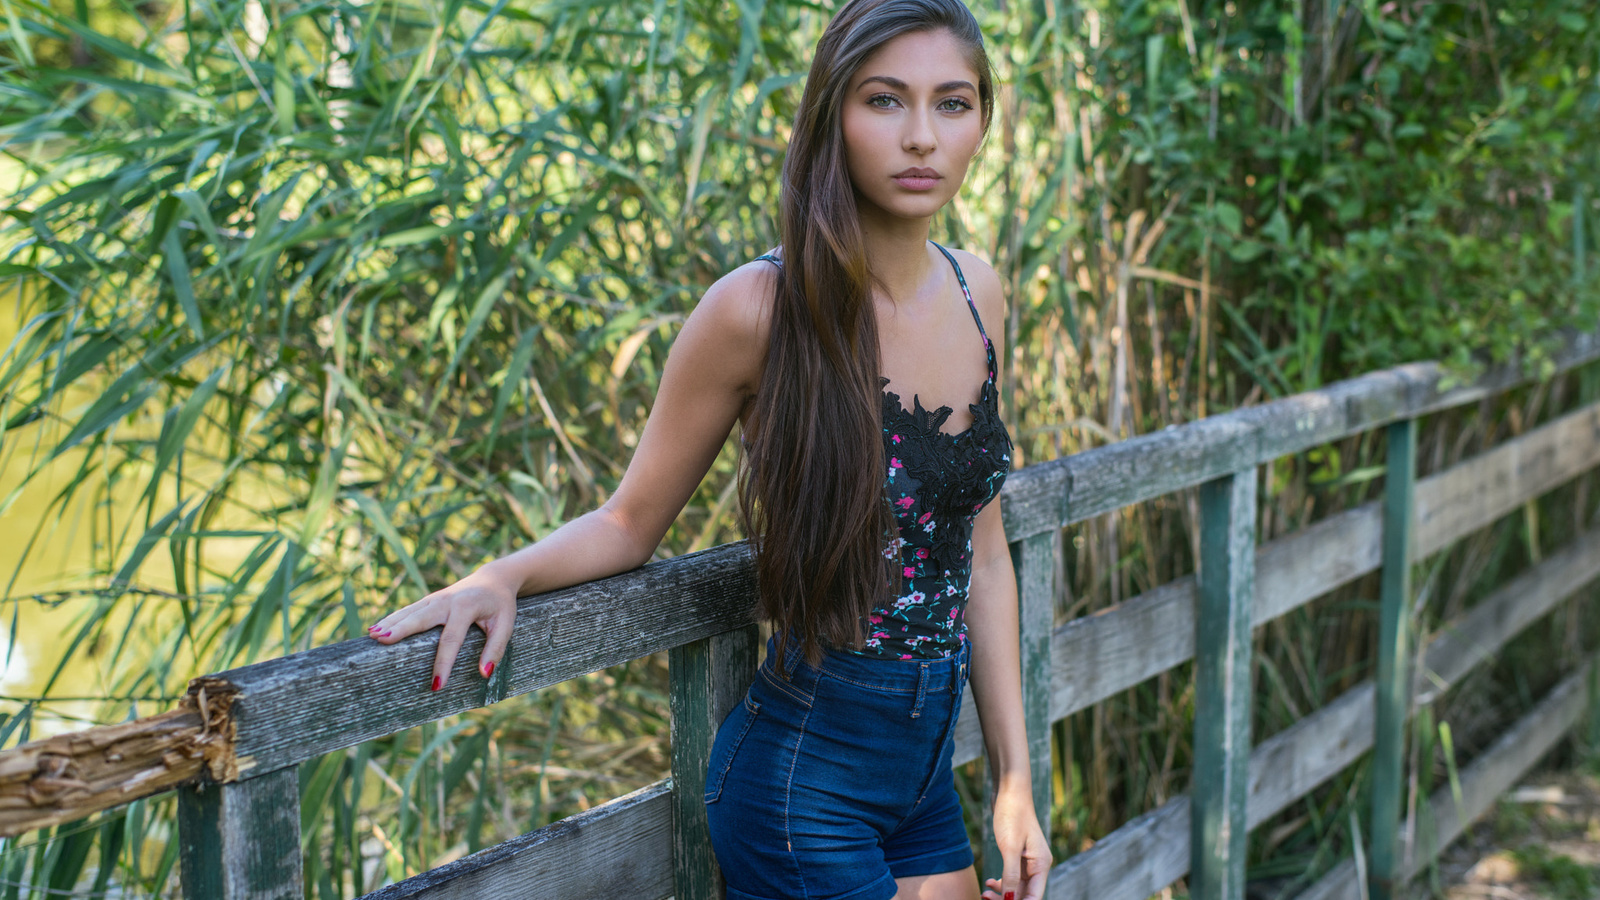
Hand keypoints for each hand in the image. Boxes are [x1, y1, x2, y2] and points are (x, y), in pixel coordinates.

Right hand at [366, 566, 519, 691]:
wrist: (494, 579)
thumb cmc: (500, 605)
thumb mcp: (506, 625)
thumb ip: (496, 648)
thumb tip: (484, 673)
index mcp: (467, 607)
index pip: (452, 639)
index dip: (444, 663)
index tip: (436, 685)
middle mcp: (447, 601)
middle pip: (421, 618)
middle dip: (401, 629)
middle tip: (382, 641)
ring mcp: (436, 598)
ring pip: (410, 611)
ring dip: (390, 622)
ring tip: (371, 635)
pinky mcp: (430, 600)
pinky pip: (408, 610)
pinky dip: (392, 618)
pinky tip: (375, 628)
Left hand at [982, 787, 1050, 899]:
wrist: (1010, 791)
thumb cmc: (1012, 815)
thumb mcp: (1010, 847)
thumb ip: (1010, 875)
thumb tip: (1010, 899)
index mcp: (1041, 864)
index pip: (1034, 897)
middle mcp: (1037, 865)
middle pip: (1024, 894)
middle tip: (986, 899)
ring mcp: (1028, 861)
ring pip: (1016, 888)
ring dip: (1002, 894)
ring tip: (984, 893)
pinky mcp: (1018, 856)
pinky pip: (1011, 877)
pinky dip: (1001, 883)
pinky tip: (989, 882)